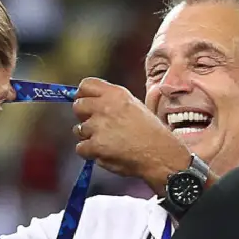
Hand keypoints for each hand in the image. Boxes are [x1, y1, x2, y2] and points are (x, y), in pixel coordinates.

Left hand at [70, 78, 190, 193]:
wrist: (160, 154)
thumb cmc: (151, 133)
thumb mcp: (135, 106)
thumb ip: (113, 102)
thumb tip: (94, 104)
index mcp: (116, 94)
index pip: (86, 85)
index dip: (83, 95)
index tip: (85, 102)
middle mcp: (105, 106)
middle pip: (78, 106)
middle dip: (83, 116)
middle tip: (96, 125)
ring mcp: (98, 126)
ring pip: (78, 129)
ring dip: (88, 137)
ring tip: (107, 142)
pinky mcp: (95, 145)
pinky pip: (81, 148)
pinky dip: (89, 153)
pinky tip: (104, 153)